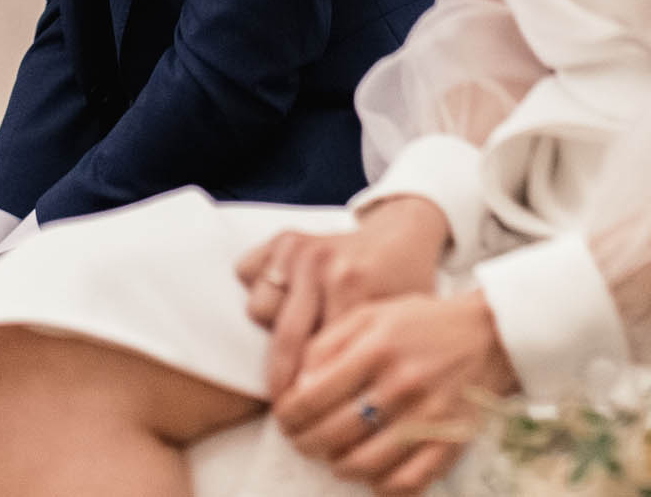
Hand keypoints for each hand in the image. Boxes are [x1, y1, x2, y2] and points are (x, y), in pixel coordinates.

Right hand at [235, 198, 448, 395]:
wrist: (401, 233)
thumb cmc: (404, 285)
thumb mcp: (400, 324)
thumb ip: (370, 358)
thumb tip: (343, 412)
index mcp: (354, 285)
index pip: (319, 355)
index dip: (312, 392)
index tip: (307, 416)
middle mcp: (322, 264)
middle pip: (283, 338)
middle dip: (280, 381)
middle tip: (282, 405)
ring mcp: (298, 249)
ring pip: (258, 309)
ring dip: (271, 326)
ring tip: (294, 335)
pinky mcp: (281, 238)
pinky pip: (246, 272)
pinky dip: (258, 287)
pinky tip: (283, 299)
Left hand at [273, 291, 517, 495]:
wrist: (489, 334)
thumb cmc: (418, 322)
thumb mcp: (368, 315)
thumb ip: (328, 344)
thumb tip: (297, 386)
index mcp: (375, 348)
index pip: (313, 395)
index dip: (289, 415)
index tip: (283, 419)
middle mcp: (401, 384)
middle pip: (334, 433)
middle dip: (306, 444)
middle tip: (300, 441)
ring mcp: (429, 417)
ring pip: (366, 463)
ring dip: (338, 467)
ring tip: (332, 457)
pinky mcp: (452, 442)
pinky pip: (409, 481)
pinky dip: (383, 487)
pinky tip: (371, 475)